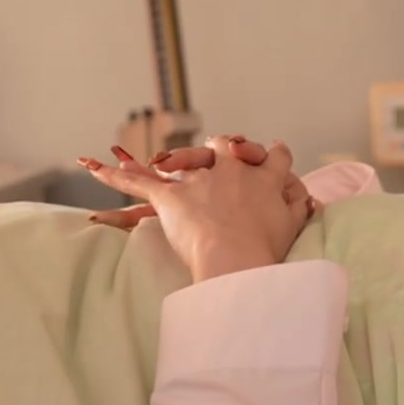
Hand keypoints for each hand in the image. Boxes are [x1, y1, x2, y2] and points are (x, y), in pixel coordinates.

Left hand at [88, 136, 318, 230]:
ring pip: (184, 158)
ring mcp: (200, 180)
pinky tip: (92, 165)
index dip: (274, 155)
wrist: (237, 258)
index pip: (275, 154)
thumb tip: (312, 199)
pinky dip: (114, 175)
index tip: (274, 156)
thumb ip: (301, 207)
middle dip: (224, 148)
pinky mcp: (171, 197)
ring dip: (176, 156)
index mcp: (265, 177)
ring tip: (163, 157)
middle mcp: (232, 170)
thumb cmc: (268, 248)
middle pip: (226, 146)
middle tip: (222, 154)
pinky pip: (138, 183)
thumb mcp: (295, 225)